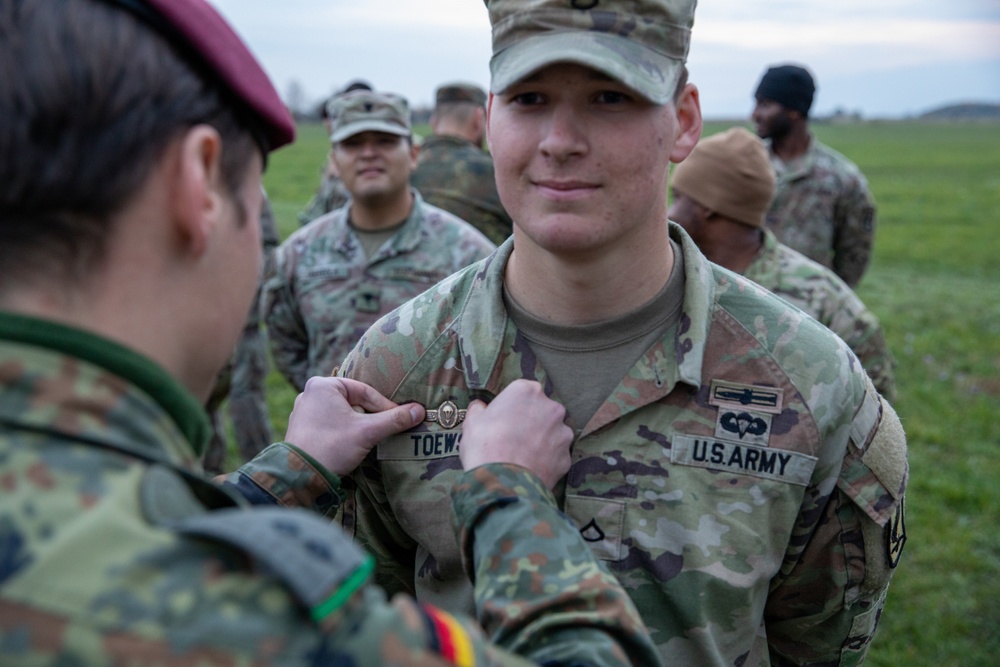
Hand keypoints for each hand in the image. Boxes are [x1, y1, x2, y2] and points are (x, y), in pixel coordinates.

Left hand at [285, 377, 424, 475]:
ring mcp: (303, 411)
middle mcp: (310, 393)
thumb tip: (420, 411)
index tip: (401, 419)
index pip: (365, 392)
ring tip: (371, 437)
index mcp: (323, 385)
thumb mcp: (368, 431)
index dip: (386, 406)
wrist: (300, 476)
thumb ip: (394, 419)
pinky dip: (344, 431)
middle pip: (354, 402)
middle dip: (371, 415)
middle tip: (387, 429)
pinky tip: (352, 444)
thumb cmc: (332, 447)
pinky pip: (330, 423)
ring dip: (359, 424)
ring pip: (343, 413)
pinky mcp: (301, 428)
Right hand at [459, 379, 572, 487]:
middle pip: (541, 410)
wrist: (503, 482)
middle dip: (530, 421)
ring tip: (522, 455)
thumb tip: (480, 407)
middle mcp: (551, 407)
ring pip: (552, 433)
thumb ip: (479, 409)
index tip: (502, 419)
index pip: (522, 392)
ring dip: (541, 440)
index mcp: (527, 391)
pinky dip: (546, 460)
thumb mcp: (473, 422)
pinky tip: (530, 468)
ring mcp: (563, 433)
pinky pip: (555, 456)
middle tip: (512, 437)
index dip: (511, 406)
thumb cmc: (484, 446)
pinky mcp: (566, 457)